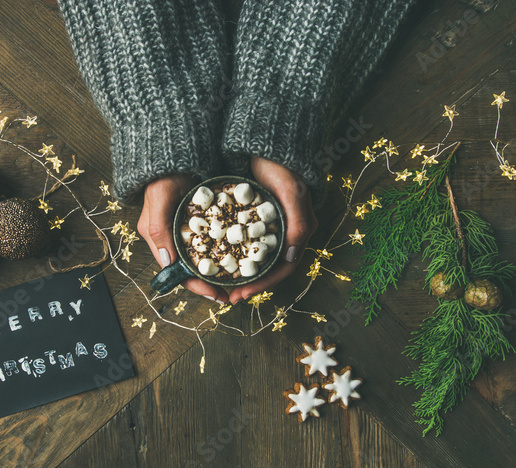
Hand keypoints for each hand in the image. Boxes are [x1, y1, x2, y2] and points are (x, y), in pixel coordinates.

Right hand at [138, 174, 229, 303]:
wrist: (175, 155)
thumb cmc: (163, 177)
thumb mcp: (159, 201)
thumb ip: (159, 230)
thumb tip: (168, 262)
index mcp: (159, 239)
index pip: (178, 273)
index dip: (196, 287)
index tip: (217, 296)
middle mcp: (173, 238)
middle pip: (193, 270)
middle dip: (211, 284)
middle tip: (233, 294)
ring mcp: (188, 230)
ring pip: (205, 258)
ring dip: (221, 270)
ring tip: (240, 280)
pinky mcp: (202, 220)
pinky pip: (215, 240)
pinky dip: (226, 251)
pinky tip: (242, 256)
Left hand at [229, 157, 317, 303]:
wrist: (268, 142)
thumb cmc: (284, 167)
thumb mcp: (292, 194)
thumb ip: (297, 223)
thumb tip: (292, 257)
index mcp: (298, 231)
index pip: (283, 269)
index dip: (262, 285)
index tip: (240, 295)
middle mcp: (285, 232)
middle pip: (268, 268)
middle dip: (249, 285)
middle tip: (227, 296)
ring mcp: (269, 225)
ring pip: (255, 258)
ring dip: (240, 273)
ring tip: (221, 284)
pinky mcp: (255, 217)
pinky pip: (244, 242)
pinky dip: (233, 254)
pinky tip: (216, 259)